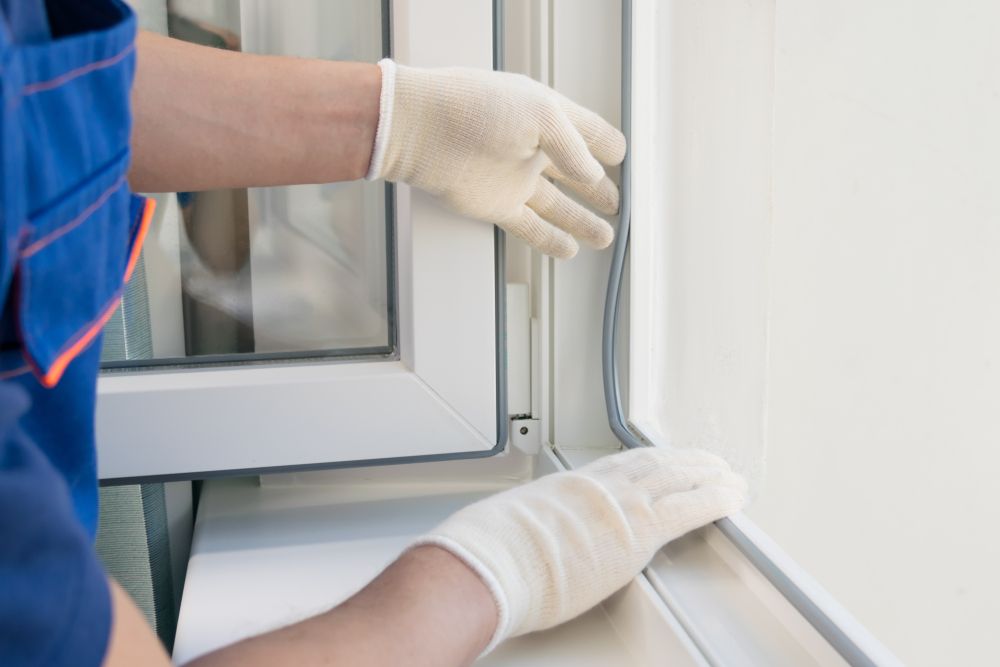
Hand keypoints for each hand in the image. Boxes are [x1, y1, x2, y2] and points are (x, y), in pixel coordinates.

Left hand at [366, 59, 626, 257]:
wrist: (423, 130)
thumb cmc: (476, 108)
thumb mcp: (541, 114)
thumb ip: (573, 148)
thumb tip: (593, 175)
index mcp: (547, 116)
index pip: (589, 133)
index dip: (608, 146)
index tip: (622, 159)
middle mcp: (533, 148)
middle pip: (576, 174)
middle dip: (599, 190)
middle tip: (617, 202)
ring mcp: (515, 178)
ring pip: (558, 206)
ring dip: (582, 221)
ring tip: (605, 237)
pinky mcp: (497, 204)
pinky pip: (531, 227)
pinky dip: (551, 240)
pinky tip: (569, 250)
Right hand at [412, 447, 747, 652]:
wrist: (492, 561)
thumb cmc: (490, 553)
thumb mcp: (509, 526)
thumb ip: (529, 528)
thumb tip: (519, 541)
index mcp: (571, 486)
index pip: (620, 465)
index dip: (649, 460)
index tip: (662, 459)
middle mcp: (600, 488)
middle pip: (655, 464)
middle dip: (686, 461)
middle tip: (708, 461)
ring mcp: (622, 505)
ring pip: (678, 477)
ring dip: (708, 474)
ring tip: (729, 475)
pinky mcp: (640, 531)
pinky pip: (691, 508)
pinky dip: (717, 498)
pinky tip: (734, 496)